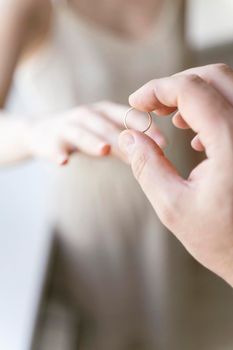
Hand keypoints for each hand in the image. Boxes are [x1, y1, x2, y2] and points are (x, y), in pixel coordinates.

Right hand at [27, 101, 164, 164]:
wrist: (41, 133)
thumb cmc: (85, 136)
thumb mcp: (106, 136)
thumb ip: (128, 144)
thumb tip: (158, 157)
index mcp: (107, 113)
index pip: (129, 116)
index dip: (146, 127)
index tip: (164, 143)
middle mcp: (89, 114)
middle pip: (108, 125)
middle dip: (125, 136)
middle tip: (142, 151)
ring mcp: (67, 125)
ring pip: (82, 132)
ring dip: (92, 140)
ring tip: (104, 151)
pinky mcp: (49, 138)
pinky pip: (53, 145)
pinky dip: (57, 152)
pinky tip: (63, 162)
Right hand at [119, 64, 232, 285]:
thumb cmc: (222, 240)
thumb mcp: (173, 206)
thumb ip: (146, 165)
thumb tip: (129, 135)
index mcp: (232, 145)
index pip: (192, 90)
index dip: (157, 89)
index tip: (136, 103)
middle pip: (215, 76)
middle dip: (177, 85)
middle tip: (153, 106)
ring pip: (229, 86)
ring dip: (196, 94)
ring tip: (172, 119)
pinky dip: (213, 108)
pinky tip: (198, 137)